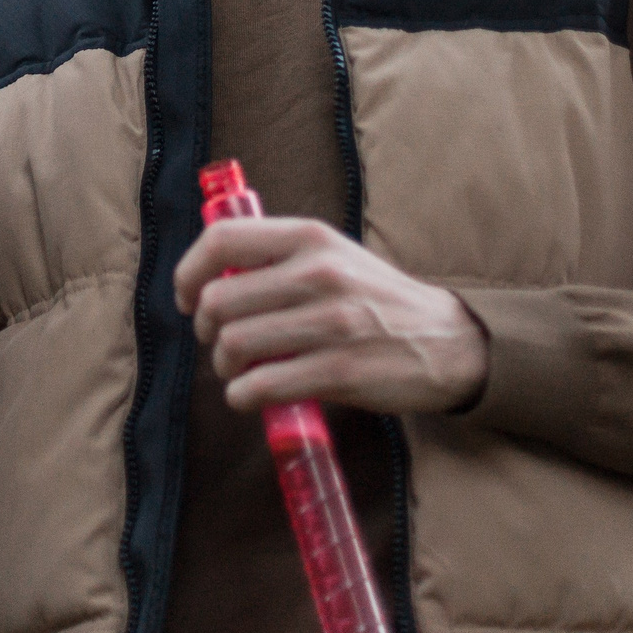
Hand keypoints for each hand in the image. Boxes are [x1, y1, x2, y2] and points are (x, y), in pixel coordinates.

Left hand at [174, 217, 489, 415]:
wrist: (446, 340)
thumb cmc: (376, 297)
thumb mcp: (333, 254)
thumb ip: (277, 257)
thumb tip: (209, 276)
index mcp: (310, 237)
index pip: (222, 239)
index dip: (188, 270)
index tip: (186, 296)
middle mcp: (318, 273)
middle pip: (218, 301)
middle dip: (204, 328)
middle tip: (217, 340)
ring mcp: (330, 323)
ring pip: (234, 344)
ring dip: (224, 365)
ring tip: (239, 368)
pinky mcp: (340, 371)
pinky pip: (262, 386)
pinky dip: (243, 395)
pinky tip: (252, 393)